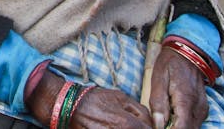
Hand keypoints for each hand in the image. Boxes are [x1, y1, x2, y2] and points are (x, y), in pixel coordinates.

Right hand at [26, 71, 150, 128]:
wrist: (70, 105)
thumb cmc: (96, 99)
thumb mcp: (121, 97)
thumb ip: (140, 110)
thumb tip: (152, 122)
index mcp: (128, 123)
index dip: (151, 128)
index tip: (148, 126)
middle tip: (134, 125)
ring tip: (121, 125)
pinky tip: (113, 127)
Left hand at [148, 46, 208, 128]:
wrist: (187, 51)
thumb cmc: (170, 63)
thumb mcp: (158, 79)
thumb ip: (158, 103)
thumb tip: (158, 125)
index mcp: (186, 100)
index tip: (157, 128)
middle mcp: (198, 107)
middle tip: (159, 122)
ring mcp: (203, 108)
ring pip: (192, 128)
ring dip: (178, 126)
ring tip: (164, 119)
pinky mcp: (203, 108)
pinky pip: (194, 122)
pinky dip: (183, 123)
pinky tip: (173, 116)